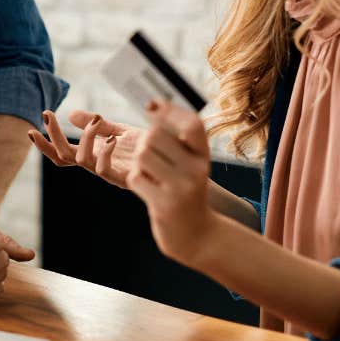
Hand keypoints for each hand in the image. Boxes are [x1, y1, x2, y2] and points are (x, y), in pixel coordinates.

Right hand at [28, 109, 143, 188]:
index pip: (62, 154)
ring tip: (96, 123)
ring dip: (84, 138)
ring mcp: (110, 173)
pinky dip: (104, 151)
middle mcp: (97, 166)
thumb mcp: (119, 129)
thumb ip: (96, 124)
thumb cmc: (149, 145)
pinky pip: (104, 169)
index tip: (32, 128)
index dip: (46, 144)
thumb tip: (71, 114)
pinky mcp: (126, 178)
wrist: (175, 154)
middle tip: (47, 116)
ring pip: (81, 161)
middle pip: (63, 157)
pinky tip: (113, 139)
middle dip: (52, 137)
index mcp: (93, 155)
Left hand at [126, 100, 215, 266]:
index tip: (151, 105)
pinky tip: (148, 190)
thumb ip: (176, 139)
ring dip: (138, 163)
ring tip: (149, 174)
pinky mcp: (164, 205)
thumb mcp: (190, 165)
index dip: (170, 111)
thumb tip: (153, 104)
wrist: (196, 236)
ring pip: (142, 155)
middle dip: (144, 143)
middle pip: (155, 136)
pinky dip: (137, 181)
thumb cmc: (186, 192)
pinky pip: (136, 178)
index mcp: (203, 156)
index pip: (192, 124)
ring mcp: (181, 188)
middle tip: (148, 156)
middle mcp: (196, 170)